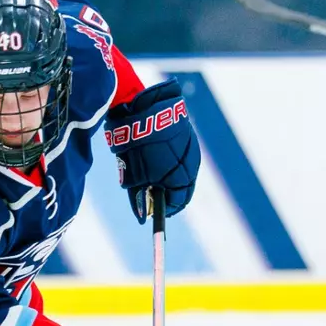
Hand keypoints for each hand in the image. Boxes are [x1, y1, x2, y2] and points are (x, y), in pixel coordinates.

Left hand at [106, 80, 199, 222]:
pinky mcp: (190, 138)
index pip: (177, 202)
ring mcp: (193, 151)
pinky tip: (161, 159)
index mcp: (180, 178)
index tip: (153, 211)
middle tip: (154, 195)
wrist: (143, 108)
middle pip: (184, 190)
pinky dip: (175, 163)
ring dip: (173, 178)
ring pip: (186, 173)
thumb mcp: (133, 175)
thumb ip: (139, 196)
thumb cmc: (136, 146)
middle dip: (170, 195)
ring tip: (155, 175)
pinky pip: (185, 158)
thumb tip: (142, 216)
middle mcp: (191, 167)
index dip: (165, 210)